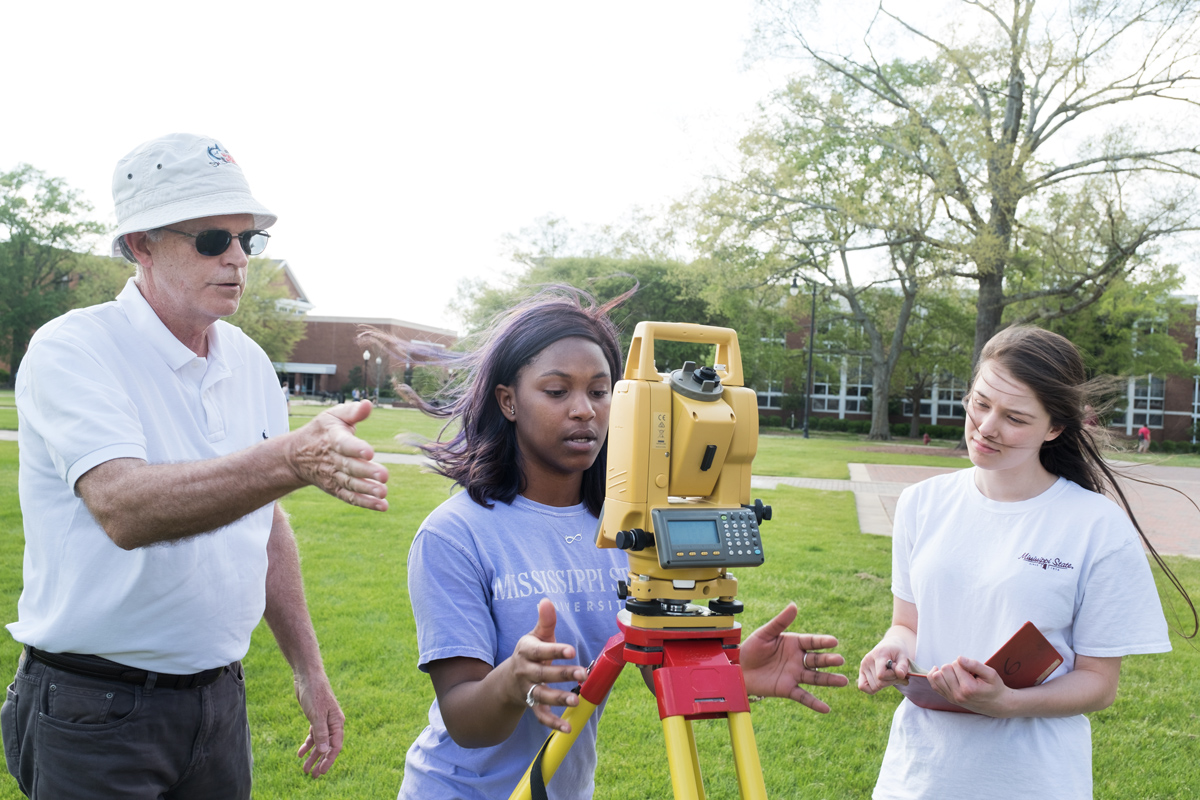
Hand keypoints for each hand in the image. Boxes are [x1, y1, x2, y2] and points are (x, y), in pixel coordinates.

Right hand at [287, 401, 388, 510]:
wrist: (296, 456)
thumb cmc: (322, 431)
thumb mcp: (333, 416)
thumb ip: (352, 412)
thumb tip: (368, 404)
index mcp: (332, 439)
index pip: (343, 444)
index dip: (356, 448)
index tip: (370, 452)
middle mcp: (332, 460)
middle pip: (349, 467)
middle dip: (366, 472)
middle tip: (384, 475)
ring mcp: (333, 477)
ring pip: (350, 484)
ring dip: (367, 490)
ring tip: (383, 492)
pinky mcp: (335, 489)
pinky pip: (350, 497)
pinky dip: (365, 502)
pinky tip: (382, 505)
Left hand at [293, 671, 344, 777]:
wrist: (308, 676)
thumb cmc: (314, 693)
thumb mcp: (316, 715)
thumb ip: (321, 733)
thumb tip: (326, 752)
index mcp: (337, 722)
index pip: (336, 746)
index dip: (329, 760)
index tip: (321, 772)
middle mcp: (332, 723)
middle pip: (328, 747)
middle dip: (321, 762)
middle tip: (313, 776)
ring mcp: (324, 721)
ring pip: (320, 743)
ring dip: (313, 756)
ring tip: (304, 769)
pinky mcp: (315, 717)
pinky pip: (313, 735)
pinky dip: (307, 744)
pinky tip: (300, 753)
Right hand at [509, 598, 589, 732]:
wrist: (508, 680)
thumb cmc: (530, 653)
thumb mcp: (535, 635)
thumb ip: (545, 620)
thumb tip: (546, 600)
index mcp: (526, 651)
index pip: (540, 650)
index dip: (555, 650)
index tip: (571, 650)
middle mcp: (525, 671)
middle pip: (543, 673)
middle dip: (563, 674)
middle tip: (583, 673)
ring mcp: (528, 690)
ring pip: (542, 695)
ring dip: (559, 698)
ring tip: (576, 699)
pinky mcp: (532, 705)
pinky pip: (541, 715)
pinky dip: (553, 722)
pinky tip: (567, 726)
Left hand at [740, 602, 847, 712]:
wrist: (738, 668)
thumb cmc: (751, 648)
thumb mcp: (765, 633)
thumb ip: (780, 622)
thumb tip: (794, 606)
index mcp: (793, 643)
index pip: (812, 641)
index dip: (822, 641)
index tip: (834, 641)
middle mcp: (797, 659)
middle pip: (817, 660)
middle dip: (829, 660)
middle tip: (840, 660)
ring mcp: (794, 675)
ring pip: (815, 678)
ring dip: (829, 680)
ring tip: (843, 682)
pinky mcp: (788, 689)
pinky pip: (803, 696)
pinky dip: (814, 703)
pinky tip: (826, 708)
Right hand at [857, 641, 912, 694]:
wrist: (890, 645)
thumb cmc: (898, 651)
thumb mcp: (904, 656)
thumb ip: (903, 666)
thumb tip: (900, 675)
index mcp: (878, 655)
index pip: (881, 675)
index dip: (892, 677)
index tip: (900, 672)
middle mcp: (867, 661)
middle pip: (878, 683)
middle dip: (892, 682)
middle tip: (900, 676)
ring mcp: (863, 666)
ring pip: (873, 687)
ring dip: (885, 685)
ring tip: (892, 677)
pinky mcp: (861, 671)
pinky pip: (863, 687)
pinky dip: (873, 689)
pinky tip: (882, 682)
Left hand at [926, 656, 1010, 715]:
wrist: (997, 704)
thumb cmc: (994, 687)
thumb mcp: (991, 674)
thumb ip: (975, 665)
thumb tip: (958, 658)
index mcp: (968, 689)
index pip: (956, 664)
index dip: (964, 663)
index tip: (972, 670)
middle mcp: (958, 695)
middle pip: (945, 669)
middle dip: (954, 666)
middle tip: (966, 672)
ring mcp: (952, 698)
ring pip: (936, 676)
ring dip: (945, 671)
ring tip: (957, 674)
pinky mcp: (949, 698)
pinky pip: (934, 685)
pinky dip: (935, 676)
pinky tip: (942, 672)